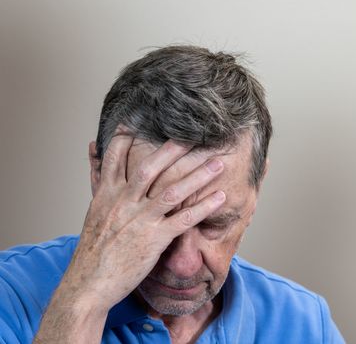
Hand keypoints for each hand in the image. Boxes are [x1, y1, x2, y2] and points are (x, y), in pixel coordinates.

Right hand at [62, 132, 225, 311]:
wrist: (89, 282)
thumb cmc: (93, 247)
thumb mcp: (93, 208)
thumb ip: (97, 178)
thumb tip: (91, 148)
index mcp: (108, 193)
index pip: (117, 156)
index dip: (128, 135)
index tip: (143, 118)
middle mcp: (124, 202)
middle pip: (152, 168)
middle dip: (175, 149)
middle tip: (197, 135)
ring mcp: (140, 220)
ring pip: (173, 191)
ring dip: (199, 175)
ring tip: (219, 162)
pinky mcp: (154, 239)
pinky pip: (184, 220)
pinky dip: (204, 207)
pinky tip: (221, 197)